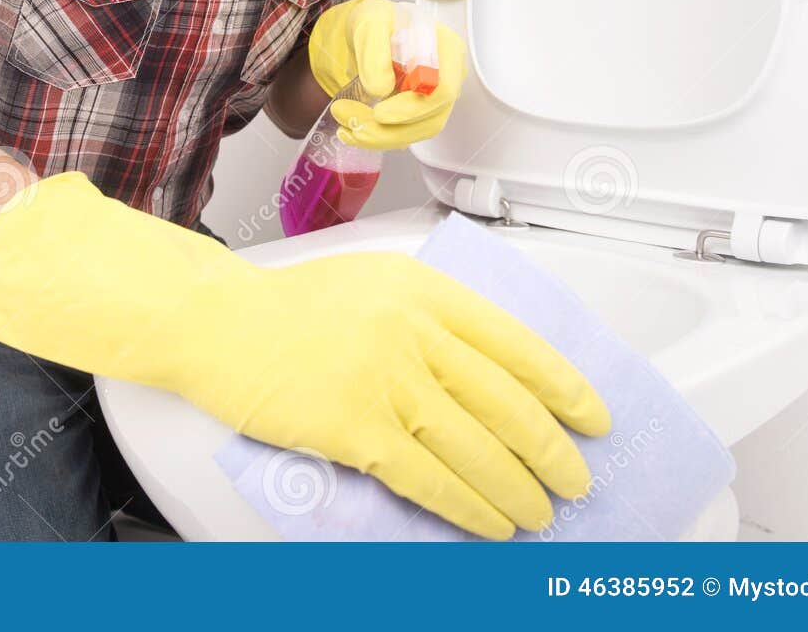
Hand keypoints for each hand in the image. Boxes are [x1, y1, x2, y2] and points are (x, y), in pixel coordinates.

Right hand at [0, 172, 610, 538]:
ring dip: (518, 489)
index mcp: (423, 288)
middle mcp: (412, 329)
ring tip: (540, 514)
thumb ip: (429, 317)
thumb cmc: (283, 306)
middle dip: (551, 451)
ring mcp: (385, 378)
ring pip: (476, 446)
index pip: (517, 343)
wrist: (214, 322)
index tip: (593, 417)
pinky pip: (430, 478)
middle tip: (576, 479)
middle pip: (507, 401)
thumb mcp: (371, 284)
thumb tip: (487, 374)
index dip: (565, 387)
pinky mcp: (355, 426)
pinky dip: (468, 507)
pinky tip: (489, 524)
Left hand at [308, 0, 468, 149]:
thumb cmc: (378, 22)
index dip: (412, 108)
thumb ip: (375, 52)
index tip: (379, 114)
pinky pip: (405, 134)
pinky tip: (352, 131)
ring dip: (379, 137)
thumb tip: (380, 88)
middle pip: (431, 117)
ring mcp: (435, 97)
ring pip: (417, 132)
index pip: (442, 89)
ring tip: (346, 127)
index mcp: (445, 49)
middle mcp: (447, 76)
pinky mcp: (419, 112)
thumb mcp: (370, 23)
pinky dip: (377, 137)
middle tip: (351, 122)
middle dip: (388, 129)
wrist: (370, 33)